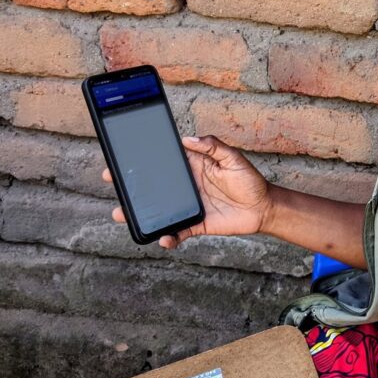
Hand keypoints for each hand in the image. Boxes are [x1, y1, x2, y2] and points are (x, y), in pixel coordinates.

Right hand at [104, 135, 271, 249]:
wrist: (264, 208)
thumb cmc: (250, 180)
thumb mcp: (234, 158)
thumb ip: (213, 146)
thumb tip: (188, 139)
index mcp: (193, 166)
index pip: (164, 160)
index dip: (144, 157)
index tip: (123, 155)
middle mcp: (187, 185)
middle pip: (155, 185)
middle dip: (132, 184)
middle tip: (112, 180)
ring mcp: (189, 205)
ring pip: (159, 209)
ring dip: (140, 213)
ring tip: (122, 214)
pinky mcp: (196, 224)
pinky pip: (177, 232)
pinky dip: (169, 237)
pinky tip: (163, 239)